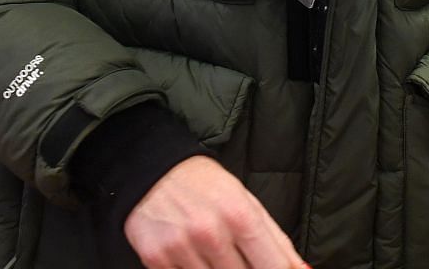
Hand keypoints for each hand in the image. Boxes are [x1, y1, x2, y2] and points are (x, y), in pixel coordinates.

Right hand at [123, 155, 306, 268]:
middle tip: (235, 255)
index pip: (274, 267)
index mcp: (240, 215)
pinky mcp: (157, 260)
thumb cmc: (205, 184)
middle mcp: (211, 233)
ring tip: (215, 253)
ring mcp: (182, 249)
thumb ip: (276, 240)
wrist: (151, 169)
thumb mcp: (246, 201)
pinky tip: (193, 256)